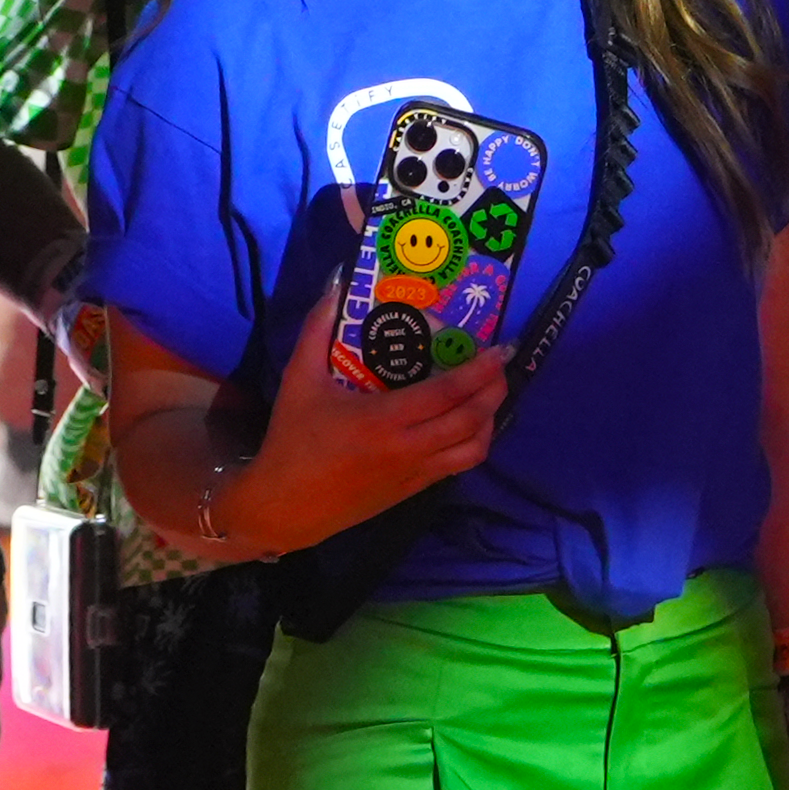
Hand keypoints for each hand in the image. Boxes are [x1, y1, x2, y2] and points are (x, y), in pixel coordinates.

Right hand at [209, 344, 510, 557]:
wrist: (284, 505)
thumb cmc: (293, 440)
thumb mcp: (298, 379)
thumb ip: (316, 329)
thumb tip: (336, 284)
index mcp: (385, 419)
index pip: (448, 392)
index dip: (480, 370)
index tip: (502, 350)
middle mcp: (409, 447)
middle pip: (471, 420)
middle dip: (495, 391)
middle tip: (503, 366)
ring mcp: (415, 473)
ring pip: (472, 450)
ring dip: (489, 421)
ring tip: (490, 397)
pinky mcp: (412, 491)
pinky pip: (456, 467)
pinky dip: (472, 444)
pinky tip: (466, 426)